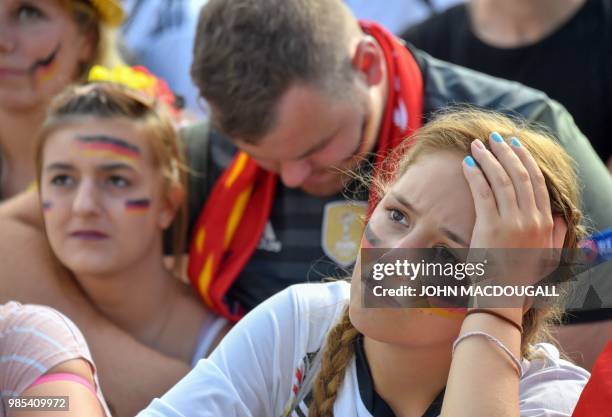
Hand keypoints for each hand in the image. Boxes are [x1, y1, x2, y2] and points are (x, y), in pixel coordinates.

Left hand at [462, 132, 564, 310]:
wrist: (502, 297)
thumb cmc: (520, 277)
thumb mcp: (546, 255)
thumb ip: (553, 233)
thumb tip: (557, 213)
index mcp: (543, 223)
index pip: (536, 182)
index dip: (524, 160)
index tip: (514, 145)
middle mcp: (530, 219)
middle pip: (519, 175)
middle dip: (505, 152)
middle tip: (493, 137)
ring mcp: (511, 222)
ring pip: (500, 179)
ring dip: (488, 158)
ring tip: (477, 144)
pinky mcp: (489, 227)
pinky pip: (482, 192)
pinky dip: (475, 174)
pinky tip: (467, 163)